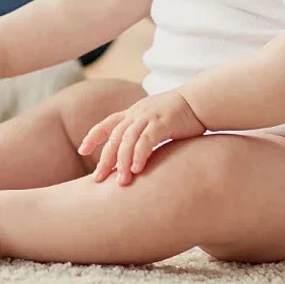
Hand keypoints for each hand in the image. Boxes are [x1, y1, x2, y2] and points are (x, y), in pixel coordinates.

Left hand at [78, 91, 205, 184]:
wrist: (203, 101)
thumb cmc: (184, 116)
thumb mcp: (158, 122)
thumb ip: (146, 134)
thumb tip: (139, 156)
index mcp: (134, 112)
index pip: (107, 124)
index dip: (93, 136)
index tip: (81, 150)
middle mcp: (137, 113)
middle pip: (114, 137)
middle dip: (105, 159)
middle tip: (97, 179)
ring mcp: (148, 117)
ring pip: (127, 140)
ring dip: (122, 162)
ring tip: (121, 182)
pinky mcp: (162, 122)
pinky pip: (145, 140)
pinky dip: (139, 155)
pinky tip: (137, 170)